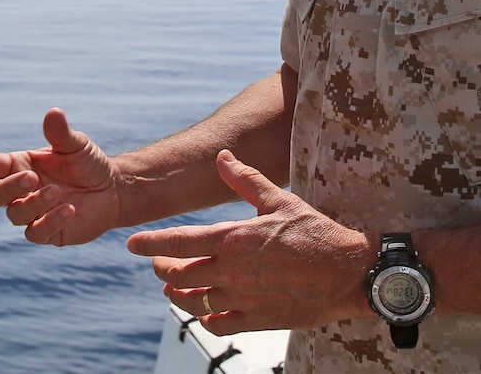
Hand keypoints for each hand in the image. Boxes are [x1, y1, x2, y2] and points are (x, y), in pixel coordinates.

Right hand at [0, 108, 120, 245]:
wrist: (113, 189)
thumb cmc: (88, 163)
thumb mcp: (76, 145)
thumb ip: (61, 133)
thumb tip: (54, 112)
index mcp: (21, 165)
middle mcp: (22, 191)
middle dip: (10, 187)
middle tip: (32, 178)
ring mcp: (33, 213)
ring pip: (15, 214)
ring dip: (33, 203)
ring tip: (57, 192)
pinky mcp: (48, 232)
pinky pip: (36, 233)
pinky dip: (49, 222)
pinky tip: (68, 210)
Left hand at [127, 150, 372, 333]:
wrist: (349, 273)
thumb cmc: (315, 233)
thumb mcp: (279, 200)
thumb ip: (244, 180)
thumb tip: (222, 157)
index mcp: (234, 240)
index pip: (179, 242)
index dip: (151, 244)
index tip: (131, 244)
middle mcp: (233, 272)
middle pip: (179, 277)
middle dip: (162, 269)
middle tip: (158, 264)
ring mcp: (244, 300)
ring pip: (194, 304)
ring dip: (177, 297)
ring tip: (173, 289)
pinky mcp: (258, 321)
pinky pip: (219, 324)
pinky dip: (206, 318)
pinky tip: (205, 310)